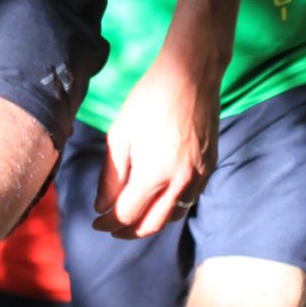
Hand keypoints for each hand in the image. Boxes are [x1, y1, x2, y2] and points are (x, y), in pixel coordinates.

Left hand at [94, 38, 221, 240]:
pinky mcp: (210, 166)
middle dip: (129, 231)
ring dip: (152, 222)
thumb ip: (110, 176)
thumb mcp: (119, 136)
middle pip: (152, 224)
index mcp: (154, 175)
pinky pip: (190, 199)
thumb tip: (102, 207)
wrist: (191, 75)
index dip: (108, 223)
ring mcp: (199, 176)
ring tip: (133, 217)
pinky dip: (172, 207)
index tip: (96, 222)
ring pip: (174, 215)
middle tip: (111, 229)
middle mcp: (181, 182)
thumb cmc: (149, 100)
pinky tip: (158, 199)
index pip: (128, 214)